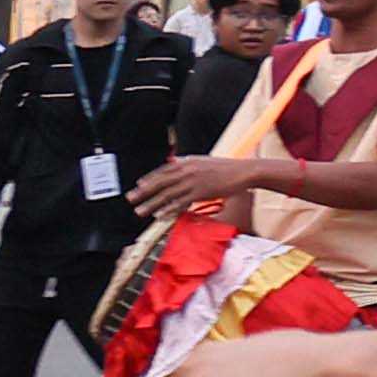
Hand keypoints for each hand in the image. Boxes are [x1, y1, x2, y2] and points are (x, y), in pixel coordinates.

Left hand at [134, 156, 248, 222]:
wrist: (245, 171)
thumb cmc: (227, 167)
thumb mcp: (205, 161)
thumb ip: (189, 162)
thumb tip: (176, 162)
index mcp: (188, 161)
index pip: (163, 171)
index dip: (149, 179)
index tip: (138, 186)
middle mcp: (188, 170)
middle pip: (161, 182)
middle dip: (144, 191)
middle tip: (131, 199)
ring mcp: (194, 181)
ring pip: (168, 194)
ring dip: (152, 203)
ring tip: (141, 211)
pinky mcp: (201, 192)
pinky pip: (181, 202)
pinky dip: (170, 209)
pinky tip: (161, 215)